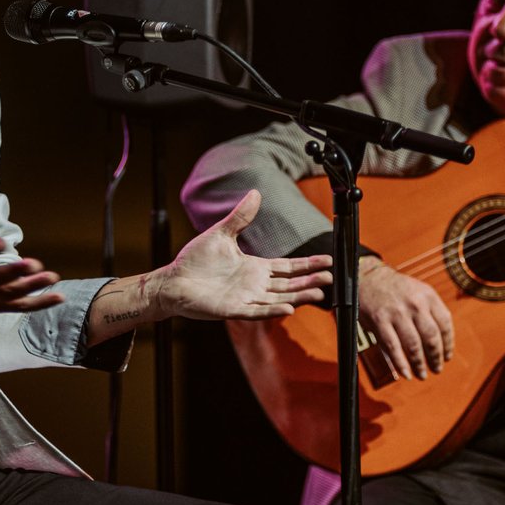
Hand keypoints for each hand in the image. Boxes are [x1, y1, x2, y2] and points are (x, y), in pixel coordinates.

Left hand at [153, 190, 332, 320]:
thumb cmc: (196, 259)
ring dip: (299, 296)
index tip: (327, 260)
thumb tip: (256, 192)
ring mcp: (246, 298)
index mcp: (255, 267)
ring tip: (319, 293)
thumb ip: (241, 216)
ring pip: (280, 298)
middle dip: (310, 281)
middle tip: (331, 278)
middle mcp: (255, 284)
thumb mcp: (222, 233)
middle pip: (290, 284)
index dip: (307, 264)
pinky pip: (258, 311)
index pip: (288, 266)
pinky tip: (290, 308)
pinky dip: (273, 309)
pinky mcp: (234, 309)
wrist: (174, 280)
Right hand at [359, 259, 453, 380]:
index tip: (447, 357)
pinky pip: (393, 347)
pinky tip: (406, 373)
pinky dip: (401, 363)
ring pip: (413, 345)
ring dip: (419, 364)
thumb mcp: (418, 291)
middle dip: (435, 357)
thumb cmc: (395, 289)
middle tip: (436, 369)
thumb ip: (430, 312)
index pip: (445, 324)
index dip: (448, 344)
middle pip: (431, 337)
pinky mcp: (380, 320)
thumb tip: (442, 343)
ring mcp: (397, 312)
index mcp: (428, 295)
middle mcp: (415, 303)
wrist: (368, 276)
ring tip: (422, 374)